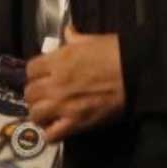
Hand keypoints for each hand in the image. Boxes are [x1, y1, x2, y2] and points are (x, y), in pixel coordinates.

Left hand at [24, 23, 125, 141]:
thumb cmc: (116, 53)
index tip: (44, 76)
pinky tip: (58, 127)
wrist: (136, 73)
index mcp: (58, 61)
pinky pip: (52, 135)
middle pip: (30, 93)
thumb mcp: (92, 40)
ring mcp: (64, 105)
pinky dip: (52, 133)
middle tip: (47, 96)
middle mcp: (55, 83)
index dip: (37, 74)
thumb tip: (68, 32)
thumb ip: (74, 39)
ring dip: (41, 114)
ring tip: (50, 113)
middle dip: (36, 94)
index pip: (31, 69)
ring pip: (36, 114)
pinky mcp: (76, 122)